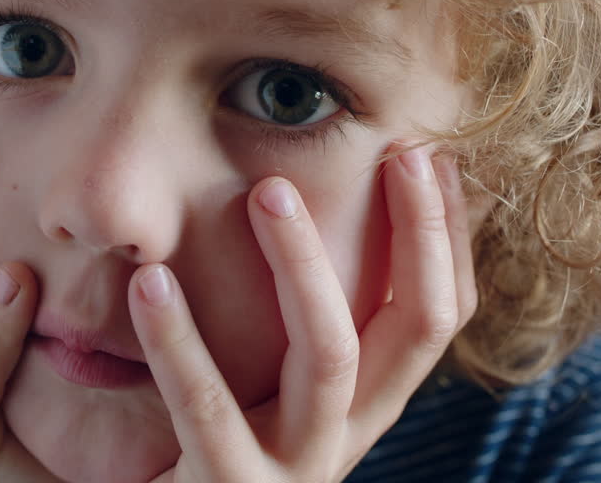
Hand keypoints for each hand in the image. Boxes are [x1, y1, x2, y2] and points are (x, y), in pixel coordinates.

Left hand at [127, 144, 490, 482]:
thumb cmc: (204, 440)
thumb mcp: (267, 375)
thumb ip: (299, 308)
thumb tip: (326, 199)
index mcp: (365, 402)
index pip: (439, 312)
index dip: (450, 233)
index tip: (431, 150)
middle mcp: (348, 435)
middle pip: (418, 327)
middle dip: (421, 233)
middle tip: (397, 151)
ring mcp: (295, 469)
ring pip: (329, 356)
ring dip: (302, 266)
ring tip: (265, 192)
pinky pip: (208, 408)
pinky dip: (179, 340)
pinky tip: (150, 280)